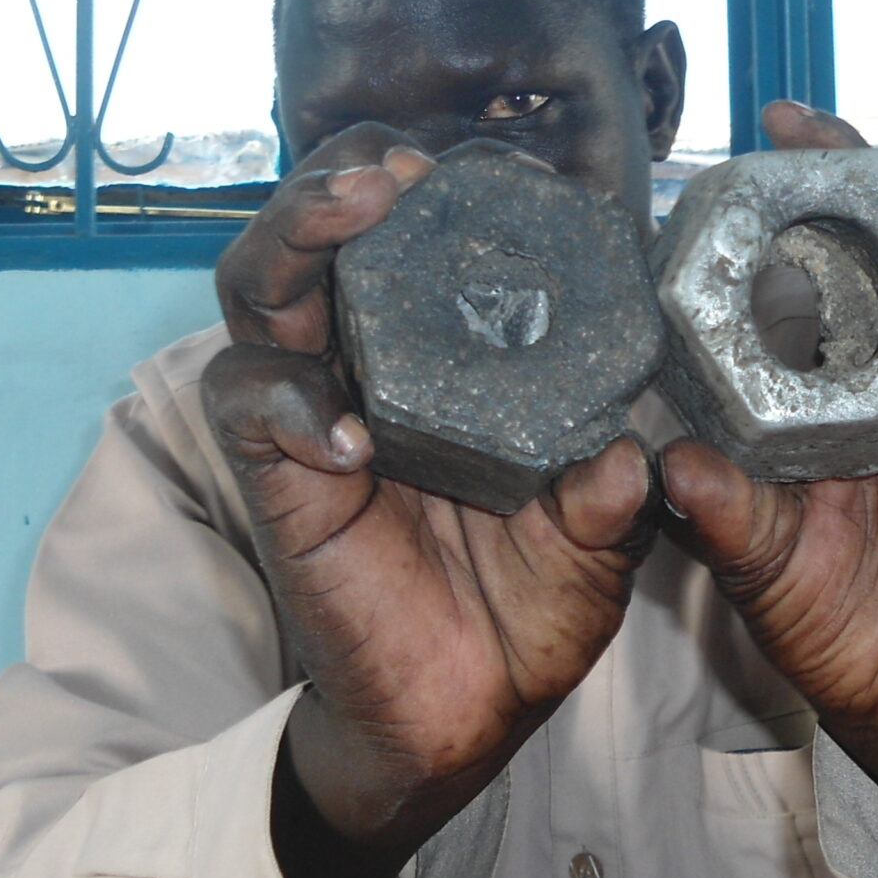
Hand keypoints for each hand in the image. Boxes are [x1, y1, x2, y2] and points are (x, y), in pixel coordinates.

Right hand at [205, 129, 657, 877]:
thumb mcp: (598, 544)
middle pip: (317, 231)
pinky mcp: (279, 481)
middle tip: (391, 165)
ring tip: (350, 212)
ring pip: (259, 289)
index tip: (489, 163)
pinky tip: (348, 433)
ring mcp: (314, 415)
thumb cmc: (529, 603)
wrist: (470, 714)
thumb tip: (627, 459)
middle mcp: (369, 361)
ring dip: (295, 237)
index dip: (441, 184)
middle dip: (343, 176)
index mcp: (447, 351)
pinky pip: (251, 411)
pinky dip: (289, 403)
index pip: (419, 234)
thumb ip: (610, 499)